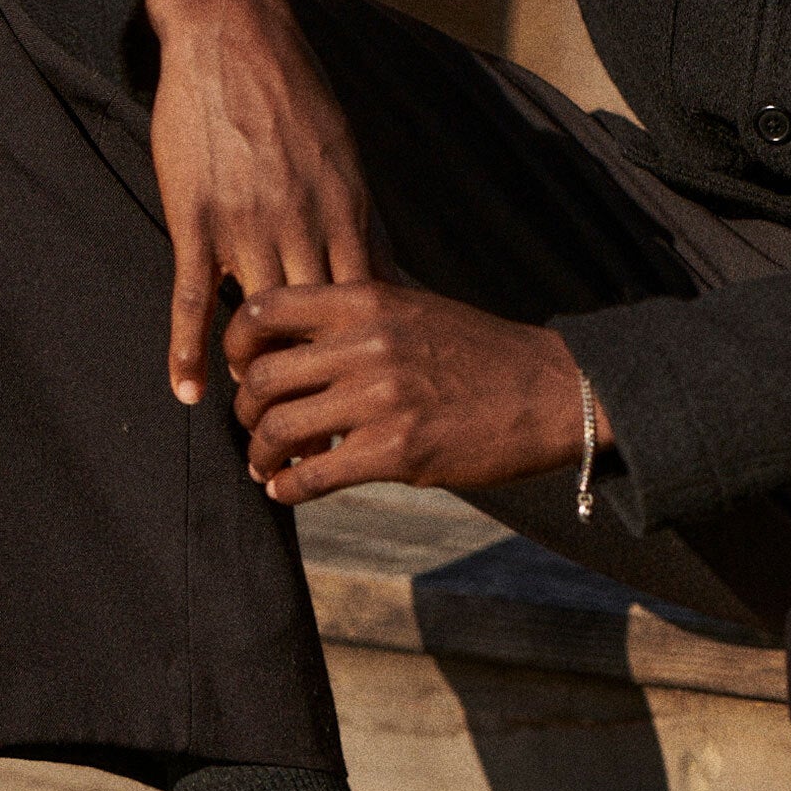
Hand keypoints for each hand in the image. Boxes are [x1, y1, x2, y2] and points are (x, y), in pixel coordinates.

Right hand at [144, 0, 379, 405]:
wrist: (234, 38)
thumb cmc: (294, 95)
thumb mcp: (342, 157)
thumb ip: (357, 218)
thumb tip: (382, 273)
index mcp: (347, 210)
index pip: (369, 302)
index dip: (375, 357)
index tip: (388, 404)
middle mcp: (303, 224)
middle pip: (323, 327)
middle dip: (329, 385)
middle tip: (335, 446)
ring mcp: (247, 224)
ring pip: (260, 321)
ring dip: (262, 379)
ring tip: (265, 433)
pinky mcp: (196, 218)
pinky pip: (192, 296)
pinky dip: (188, 348)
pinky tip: (187, 390)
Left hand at [226, 282, 612, 502]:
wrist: (554, 391)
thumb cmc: (482, 354)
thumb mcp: (415, 309)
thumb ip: (357, 317)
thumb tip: (292, 337)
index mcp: (368, 299)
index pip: (264, 309)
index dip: (236, 345)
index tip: (243, 369)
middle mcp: (367, 343)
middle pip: (261, 377)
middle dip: (244, 410)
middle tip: (254, 426)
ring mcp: (381, 397)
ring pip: (279, 428)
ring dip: (261, 453)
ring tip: (267, 464)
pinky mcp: (397, 450)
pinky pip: (312, 475)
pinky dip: (287, 488)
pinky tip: (287, 490)